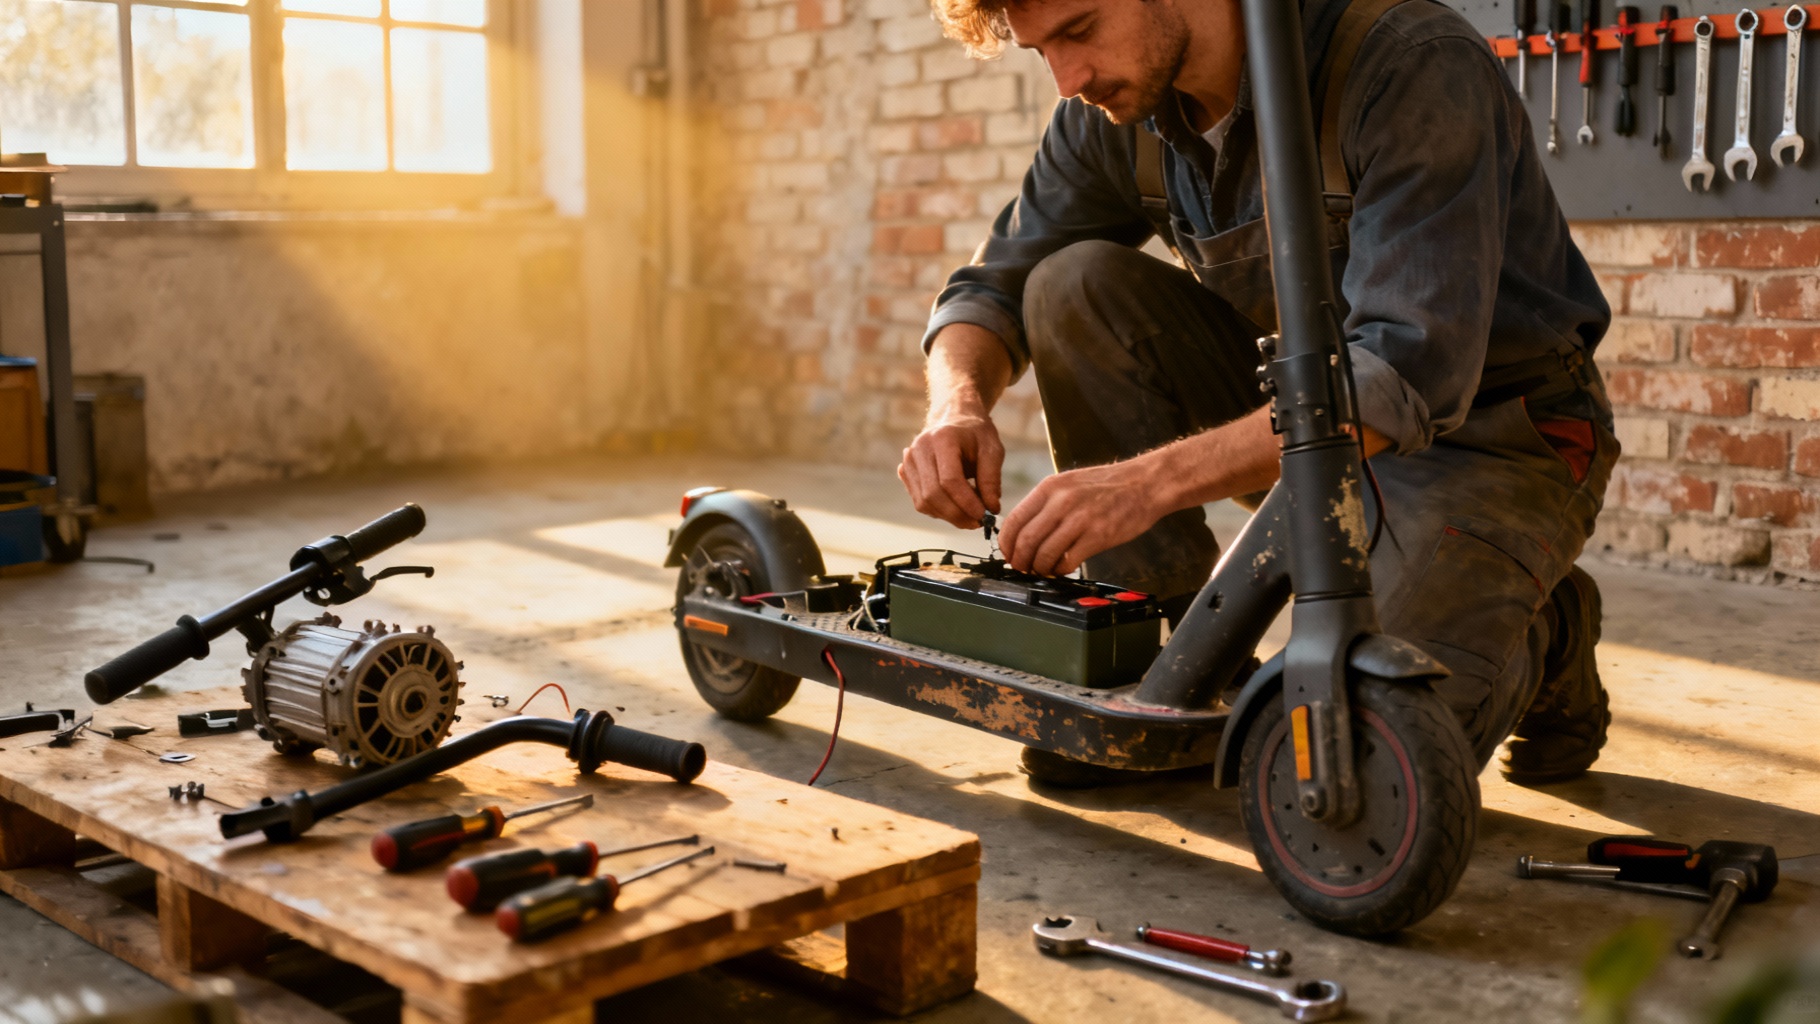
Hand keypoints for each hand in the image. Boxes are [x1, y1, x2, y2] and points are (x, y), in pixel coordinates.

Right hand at [898, 405, 1004, 527]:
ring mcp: (908, 461)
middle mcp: (919, 449)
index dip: (967, 503)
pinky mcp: (905, 472)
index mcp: (942, 438)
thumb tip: (991, 509)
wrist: (953, 418)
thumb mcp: (992, 450)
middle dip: (957, 514)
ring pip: (924, 502)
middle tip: (978, 523)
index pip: (950, 480)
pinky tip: (955, 505)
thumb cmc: (976, 434)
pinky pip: (920, 502)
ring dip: (948, 515)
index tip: (984, 515)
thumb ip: (992, 479)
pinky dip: (939, 511)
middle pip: (933, 494)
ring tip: (969, 513)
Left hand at [999, 457, 1163, 576]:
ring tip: (1044, 570)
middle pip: (1026, 540)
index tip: (1008, 554)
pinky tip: (1064, 568)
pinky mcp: (1098, 535)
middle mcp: (1062, 501)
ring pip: (1044, 553)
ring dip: (1040, 568)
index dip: (1007, 543)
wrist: (1145, 483)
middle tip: (1022, 568)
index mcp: (1050, 487)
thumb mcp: (1069, 483)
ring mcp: (1080, 519)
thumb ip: (1046, 505)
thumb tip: (1024, 532)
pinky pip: (1068, 561)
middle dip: (1020, 561)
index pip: (1015, 520)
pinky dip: (1061, 569)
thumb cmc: (1107, 486)